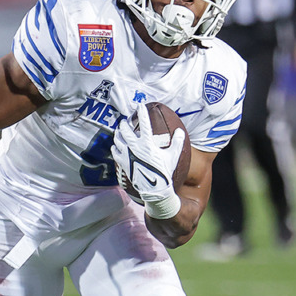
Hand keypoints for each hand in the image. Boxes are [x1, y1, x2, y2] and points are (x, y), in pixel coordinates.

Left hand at [111, 104, 184, 218]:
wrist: (154, 189)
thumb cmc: (165, 172)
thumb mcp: (173, 156)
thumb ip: (177, 142)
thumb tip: (180, 131)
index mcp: (147, 143)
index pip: (144, 123)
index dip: (142, 112)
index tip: (140, 105)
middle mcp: (135, 147)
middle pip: (125, 130)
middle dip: (124, 123)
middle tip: (125, 121)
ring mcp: (127, 155)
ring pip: (118, 139)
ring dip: (118, 134)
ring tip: (119, 131)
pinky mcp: (122, 163)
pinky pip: (115, 152)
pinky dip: (115, 147)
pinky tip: (116, 146)